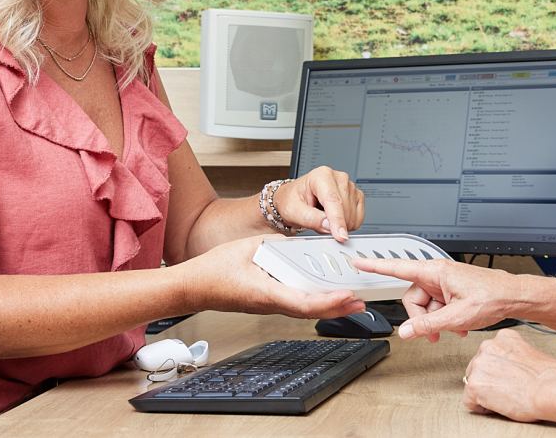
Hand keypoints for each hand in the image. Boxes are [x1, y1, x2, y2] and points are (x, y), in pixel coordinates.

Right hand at [185, 235, 363, 320]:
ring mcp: (269, 306)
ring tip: (350, 302)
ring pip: (305, 311)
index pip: (303, 301)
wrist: (195, 286)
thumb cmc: (214, 269)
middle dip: (338, 308)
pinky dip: (315, 302)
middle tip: (360, 303)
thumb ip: (277, 244)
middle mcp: (271, 303)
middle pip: (310, 311)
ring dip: (330, 307)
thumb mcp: (249, 246)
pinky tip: (324, 297)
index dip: (328, 301)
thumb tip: (297, 243)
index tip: (346, 296)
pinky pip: (295, 305)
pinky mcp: (267, 303)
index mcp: (266, 291)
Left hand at [274, 166, 363, 240]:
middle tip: (317, 221)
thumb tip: (329, 226)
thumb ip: (310, 218)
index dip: (337, 220)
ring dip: (340, 224)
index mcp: (321, 176)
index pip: (333, 200)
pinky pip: (359, 218)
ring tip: (324, 217)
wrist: (296, 199)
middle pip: (345, 209)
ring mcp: (349, 186)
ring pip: (353, 215)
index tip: (340, 236)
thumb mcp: (293, 211)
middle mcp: (338, 178)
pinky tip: (335, 218)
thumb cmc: (293, 201)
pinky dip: (348, 224)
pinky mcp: (356, 196)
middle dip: (334, 224)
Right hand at [349, 257, 520, 340]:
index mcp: (435, 272)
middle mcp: (438, 274)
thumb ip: (428, 325)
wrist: (513, 297)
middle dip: (420, 318)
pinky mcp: (452, 290)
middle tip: (432, 333)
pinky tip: (458, 327)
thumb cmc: (492, 297)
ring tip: (451, 330)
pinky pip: (438, 305)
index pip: (398, 267)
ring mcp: (445, 283)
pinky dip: (444, 318)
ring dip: (435, 321)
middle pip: (413, 297)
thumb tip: (406, 332)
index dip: (376, 266)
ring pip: (426, 304)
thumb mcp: (457, 317)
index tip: (359, 261)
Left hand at [462, 329, 555, 421]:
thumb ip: (513, 356)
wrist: (549, 388)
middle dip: (488, 380)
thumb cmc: (547, 377)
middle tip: (505, 390)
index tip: (506, 377)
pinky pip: (469, 401)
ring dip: (485, 392)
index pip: (489, 354)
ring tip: (505, 397)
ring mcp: (479, 365)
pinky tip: (498, 406)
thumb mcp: (529, 353)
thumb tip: (507, 368)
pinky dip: (481, 407)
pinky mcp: (474, 385)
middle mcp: (487, 346)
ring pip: (473, 383)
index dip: (497, 370)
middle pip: (478, 368)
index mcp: (503, 337)